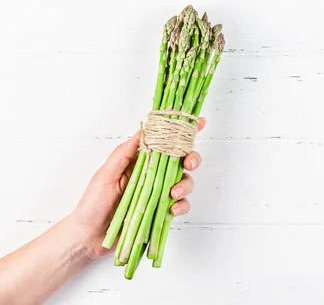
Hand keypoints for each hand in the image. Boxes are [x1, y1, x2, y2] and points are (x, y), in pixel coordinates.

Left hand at [70, 118, 205, 259]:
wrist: (88, 238)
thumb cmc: (92, 204)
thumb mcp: (104, 174)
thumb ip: (123, 153)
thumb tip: (142, 130)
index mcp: (139, 161)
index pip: (163, 142)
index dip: (181, 132)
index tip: (198, 123)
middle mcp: (152, 174)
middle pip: (180, 160)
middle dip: (191, 158)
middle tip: (188, 163)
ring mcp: (158, 193)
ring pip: (184, 182)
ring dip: (185, 185)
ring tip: (173, 193)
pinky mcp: (161, 211)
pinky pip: (180, 205)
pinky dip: (181, 205)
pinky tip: (172, 209)